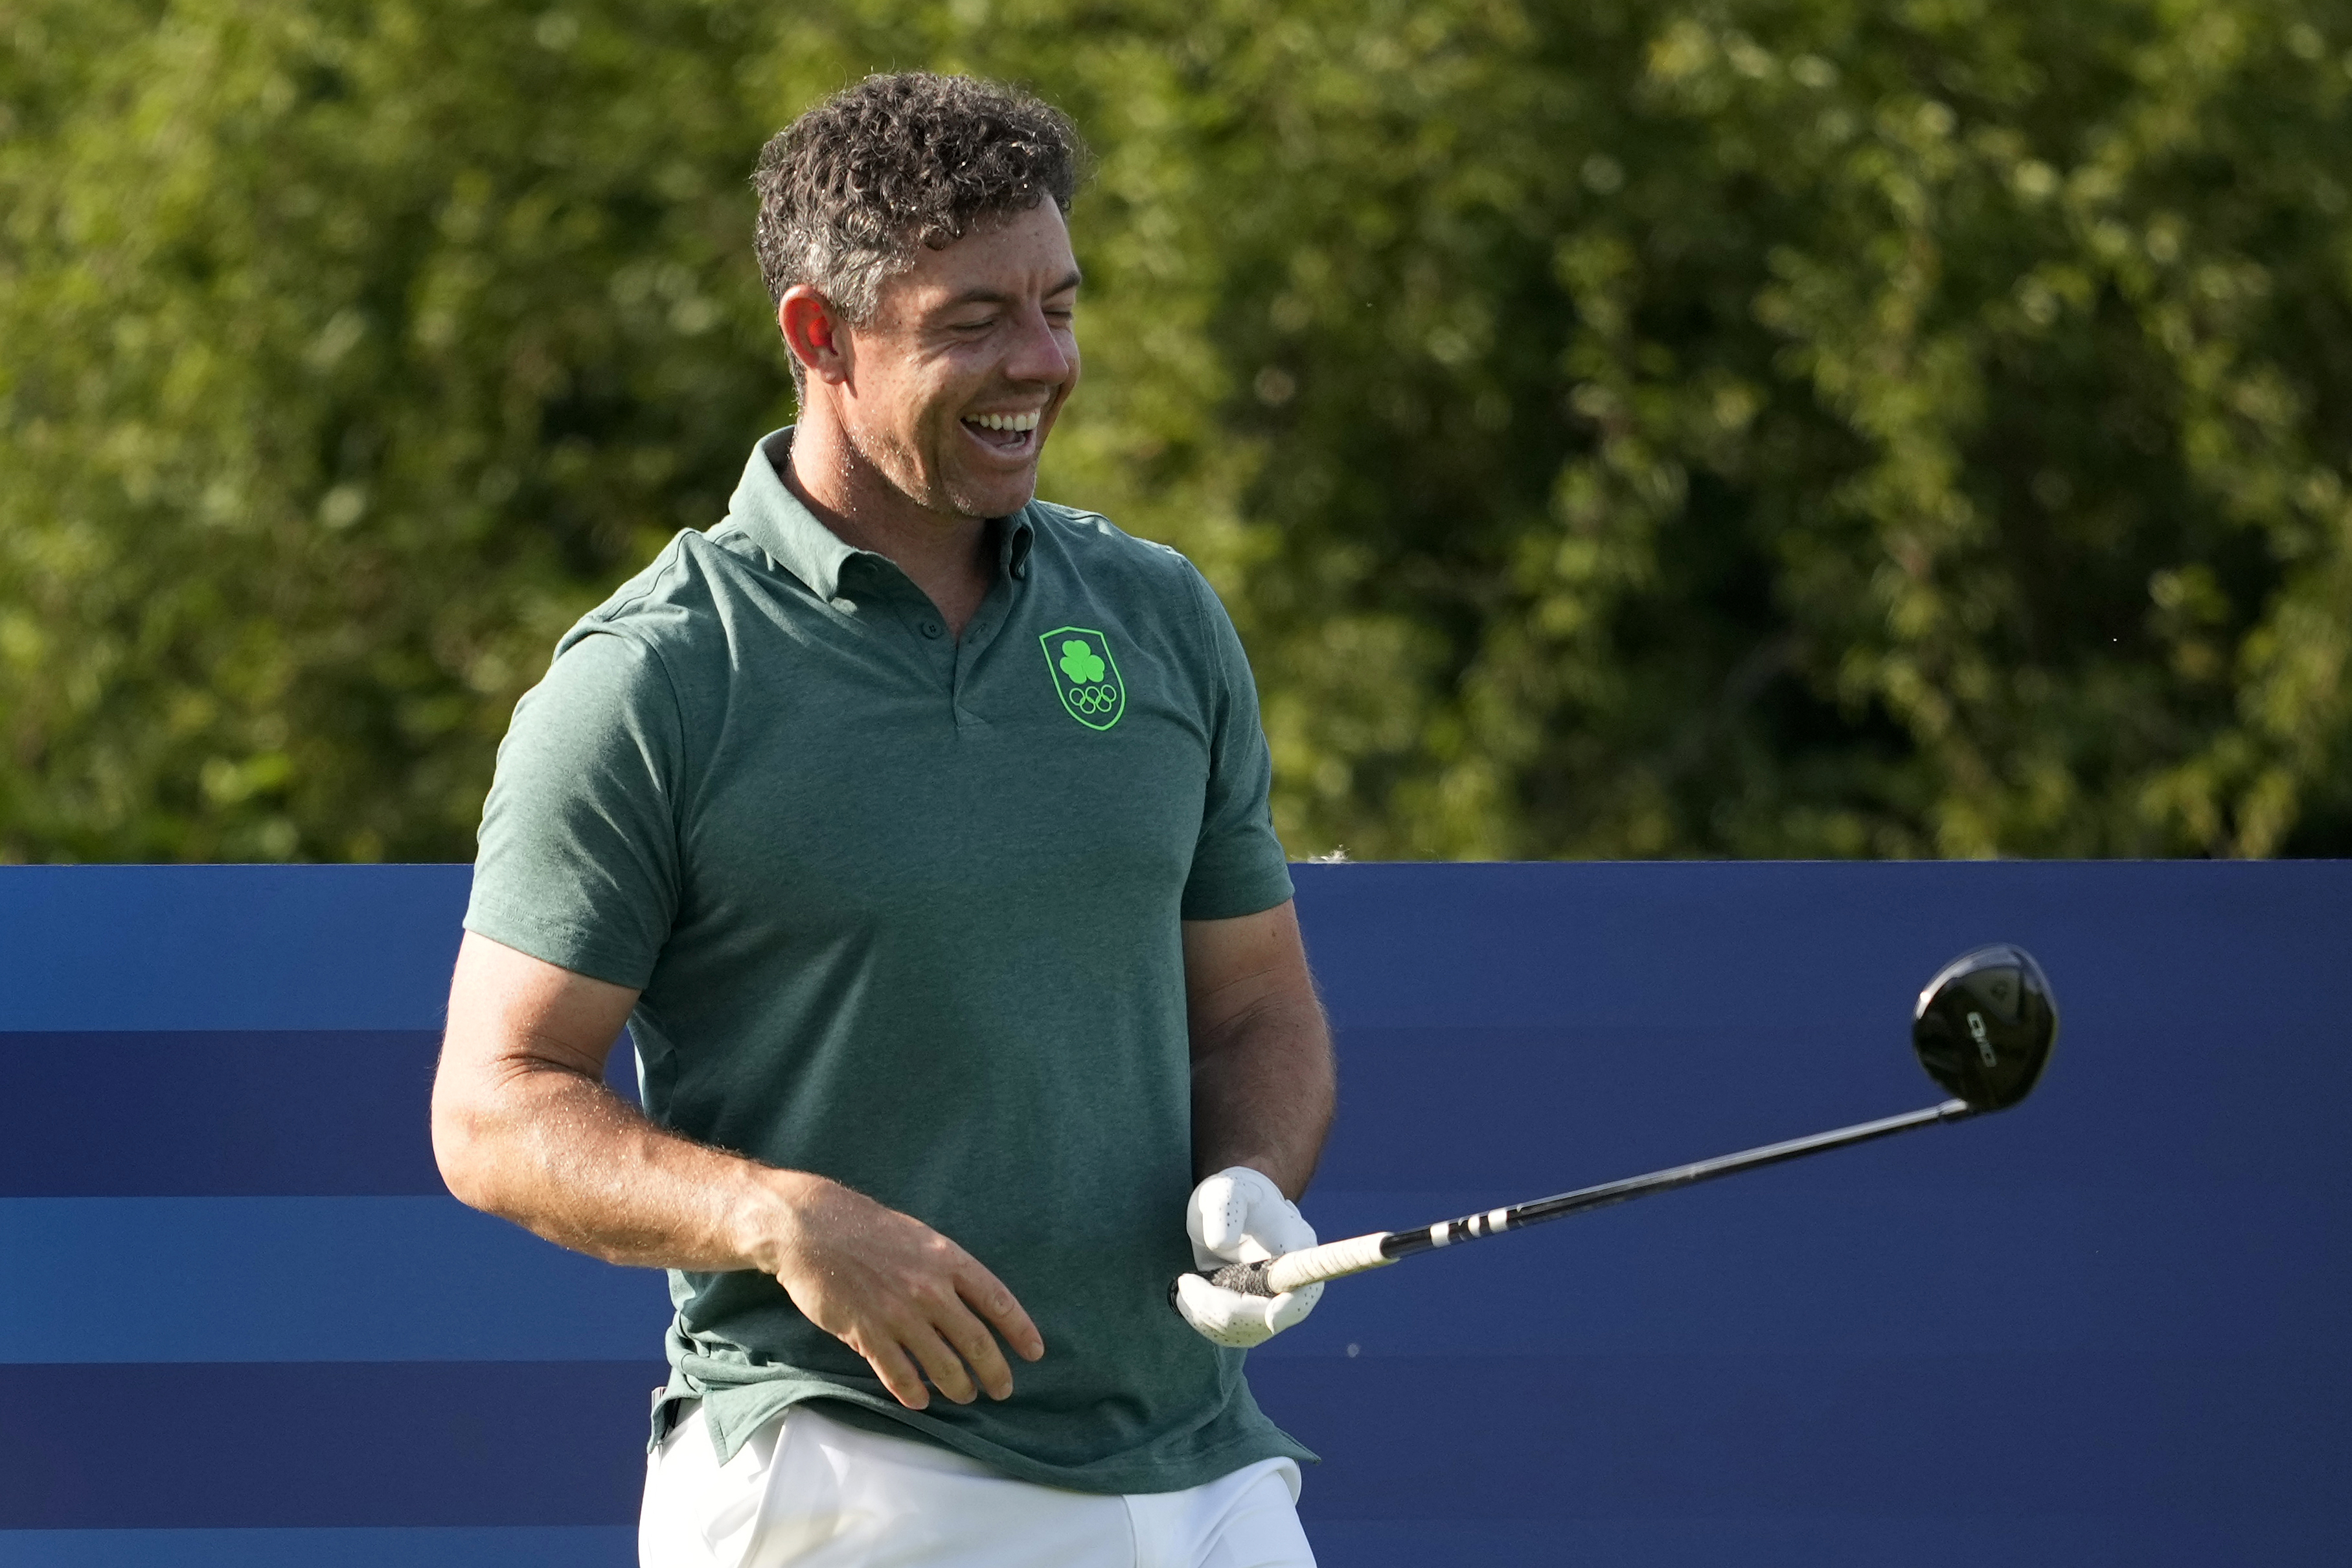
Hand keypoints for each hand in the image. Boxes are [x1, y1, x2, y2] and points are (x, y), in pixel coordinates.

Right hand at [755, 1173, 1043, 1409]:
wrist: (811, 1227)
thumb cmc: (867, 1228)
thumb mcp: (919, 1236)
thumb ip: (945, 1267)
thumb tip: (970, 1298)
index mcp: (947, 1259)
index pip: (997, 1301)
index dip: (1020, 1330)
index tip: (1035, 1353)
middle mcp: (929, 1289)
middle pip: (975, 1341)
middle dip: (995, 1371)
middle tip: (1003, 1390)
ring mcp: (898, 1314)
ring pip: (942, 1366)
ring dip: (958, 1387)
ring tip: (965, 1396)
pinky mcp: (867, 1333)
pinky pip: (898, 1375)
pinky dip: (912, 1393)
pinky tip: (919, 1401)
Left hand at [1173, 1165, 1323, 1347]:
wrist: (1226, 1210)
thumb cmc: (1231, 1195)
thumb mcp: (1225, 1191)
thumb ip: (1225, 1210)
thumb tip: (1222, 1244)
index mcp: (1296, 1249)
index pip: (1304, 1289)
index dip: (1291, 1308)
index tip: (1270, 1317)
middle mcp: (1291, 1282)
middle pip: (1264, 1318)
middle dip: (1220, 1307)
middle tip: (1185, 1281)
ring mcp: (1272, 1304)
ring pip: (1244, 1333)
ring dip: (1205, 1316)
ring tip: (1184, 1284)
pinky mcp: (1251, 1317)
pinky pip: (1231, 1335)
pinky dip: (1203, 1322)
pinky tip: (1187, 1298)